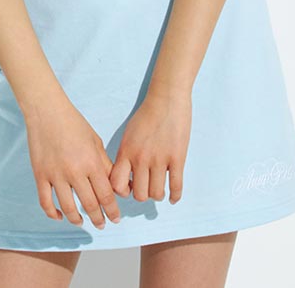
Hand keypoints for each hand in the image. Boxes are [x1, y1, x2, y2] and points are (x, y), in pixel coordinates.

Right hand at [24, 98, 121, 229]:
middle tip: (102, 224)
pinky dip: (53, 213)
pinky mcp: (40, 175)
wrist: (47, 111)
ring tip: (83, 222)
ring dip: (77, 219)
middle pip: (90, 205)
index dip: (112, 211)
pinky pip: (46, 202)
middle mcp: (75, 172)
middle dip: (99, 219)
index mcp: (92, 162)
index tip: (115, 219)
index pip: (106, 195)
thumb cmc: (74, 124)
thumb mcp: (96, 142)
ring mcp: (56, 175)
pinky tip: (60, 216)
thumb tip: (117, 185)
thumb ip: (105, 165)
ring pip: (68, 208)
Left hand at [109, 88, 191, 203]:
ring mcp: (160, 159)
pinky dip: (175, 196)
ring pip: (156, 194)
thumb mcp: (129, 134)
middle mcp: (141, 158)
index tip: (129, 187)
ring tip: (159, 188)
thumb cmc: (147, 114)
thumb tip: (125, 175)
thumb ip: (126, 154)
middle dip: (142, 194)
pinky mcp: (177, 158)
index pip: (116, 185)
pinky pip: (176, 186)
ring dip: (158, 194)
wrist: (166, 98)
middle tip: (146, 187)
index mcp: (126, 151)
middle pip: (139, 194)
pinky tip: (173, 197)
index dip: (122, 192)